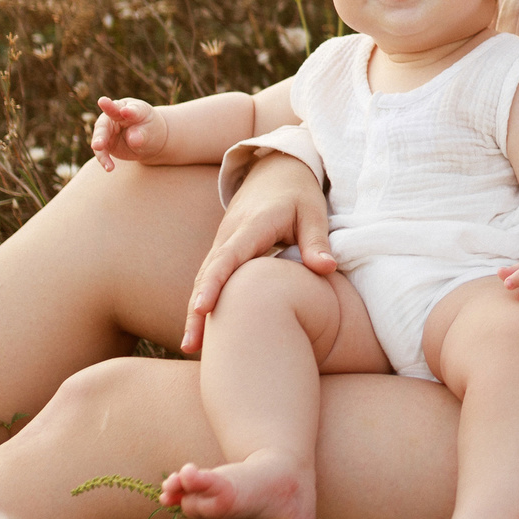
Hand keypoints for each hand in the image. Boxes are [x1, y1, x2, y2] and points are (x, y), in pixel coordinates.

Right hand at [89, 97, 162, 170]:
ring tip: (102, 158)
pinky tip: (109, 168)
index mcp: (130, 107)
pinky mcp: (105, 141)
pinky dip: (104, 159)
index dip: (127, 111)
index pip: (128, 109)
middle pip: (105, 123)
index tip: (125, 111)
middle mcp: (114, 115)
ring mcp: (108, 128)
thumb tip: (133, 140)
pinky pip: (101, 150)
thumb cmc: (150, 129)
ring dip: (99, 147)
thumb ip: (142, 134)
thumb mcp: (150, 131)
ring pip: (100, 137)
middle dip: (101, 133)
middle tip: (98, 144)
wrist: (147, 139)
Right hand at [182, 151, 333, 354]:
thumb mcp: (313, 211)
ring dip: (195, 311)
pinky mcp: (223, 250)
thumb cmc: (299, 194)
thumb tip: (327, 268)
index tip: (202, 308)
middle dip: (196, 309)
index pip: (228, 257)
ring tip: (192, 347)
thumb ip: (317, 240)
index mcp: (251, 226)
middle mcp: (229, 235)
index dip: (214, 283)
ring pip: (203, 278)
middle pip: (207, 274)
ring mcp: (222, 242)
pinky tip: (203, 330)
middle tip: (191, 346)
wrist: (275, 171)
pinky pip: (210, 277)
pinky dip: (203, 301)